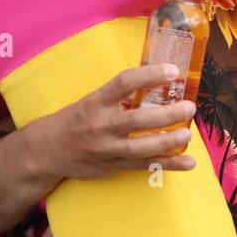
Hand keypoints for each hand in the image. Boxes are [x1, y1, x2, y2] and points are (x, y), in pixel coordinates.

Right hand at [29, 64, 197, 180]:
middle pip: (136, 120)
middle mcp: (101, 124)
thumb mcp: (93, 100)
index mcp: (97, 101)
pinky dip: (168, 165)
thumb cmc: (77, 119)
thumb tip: (160, 82)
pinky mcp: (113, 166)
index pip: (124, 83)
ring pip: (140, 147)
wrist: (46, 150)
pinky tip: (189, 162)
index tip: (173, 70)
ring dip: (167, 142)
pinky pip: (144, 166)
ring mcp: (106, 148)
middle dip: (166, 114)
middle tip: (189, 107)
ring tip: (187, 133)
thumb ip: (122, 95)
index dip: (150, 75)